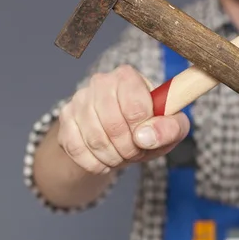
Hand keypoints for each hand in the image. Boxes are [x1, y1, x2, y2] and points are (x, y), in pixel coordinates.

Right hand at [57, 65, 189, 174]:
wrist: (120, 135)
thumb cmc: (150, 126)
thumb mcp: (173, 127)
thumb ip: (169, 129)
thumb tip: (145, 136)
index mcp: (128, 76)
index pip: (135, 107)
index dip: (143, 131)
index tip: (146, 138)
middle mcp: (101, 81)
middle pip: (113, 125)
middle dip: (128, 149)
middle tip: (134, 153)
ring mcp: (80, 99)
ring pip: (94, 139)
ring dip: (112, 158)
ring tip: (121, 155)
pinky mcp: (66, 118)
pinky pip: (76, 148)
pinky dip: (93, 163)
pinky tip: (104, 160)